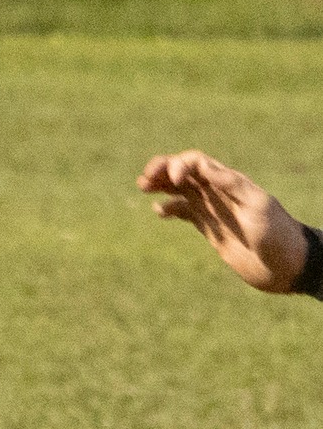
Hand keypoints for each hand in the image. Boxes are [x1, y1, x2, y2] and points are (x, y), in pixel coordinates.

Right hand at [136, 150, 308, 292]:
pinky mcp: (210, 228)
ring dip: (161, 186)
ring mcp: (213, 210)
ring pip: (181, 190)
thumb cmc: (276, 235)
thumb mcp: (257, 206)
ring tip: (143, 188)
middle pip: (184, 172)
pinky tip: (160, 211)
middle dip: (162, 170)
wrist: (286, 266)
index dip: (180, 165)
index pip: (197, 163)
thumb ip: (231, 185)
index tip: (173, 181)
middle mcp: (218, 193)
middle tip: (144, 180)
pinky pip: (185, 212)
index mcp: (230, 183)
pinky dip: (169, 208)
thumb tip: (203, 167)